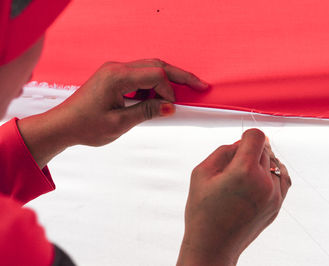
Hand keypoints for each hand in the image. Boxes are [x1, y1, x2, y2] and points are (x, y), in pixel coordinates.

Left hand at [18, 59, 208, 167]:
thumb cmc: (86, 126)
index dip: (169, 90)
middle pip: (157, 65)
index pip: (155, 75)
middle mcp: (116, 68)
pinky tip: (156, 99)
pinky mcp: (114, 77)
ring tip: (177, 97)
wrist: (63, 125)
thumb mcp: (119, 123)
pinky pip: (140, 76)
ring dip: (166, 81)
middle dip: (180, 76)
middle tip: (200, 85)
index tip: (171, 108)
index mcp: (117, 77)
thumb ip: (146, 112)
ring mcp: (115, 71)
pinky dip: (152, 86)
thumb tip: (169, 107)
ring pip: (150, 68)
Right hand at [177, 129, 290, 265]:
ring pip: (274, 162)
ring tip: (244, 175)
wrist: (213, 245)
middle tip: (232, 167)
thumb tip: (242, 143)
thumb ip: (223, 151)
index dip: (246, 136)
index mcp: (244, 171)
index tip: (238, 145)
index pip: (257, 136)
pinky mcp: (277, 206)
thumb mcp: (202, 172)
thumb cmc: (203, 210)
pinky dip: (272, 173)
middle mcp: (264, 182)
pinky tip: (259, 178)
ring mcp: (274, 195)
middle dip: (249, 152)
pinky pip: (282, 178)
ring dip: (261, 162)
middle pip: (264, 149)